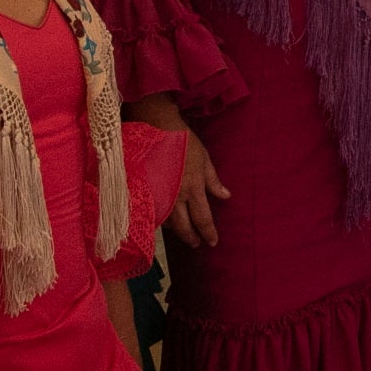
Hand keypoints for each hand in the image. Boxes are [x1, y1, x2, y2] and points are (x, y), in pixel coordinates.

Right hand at [164, 125, 227, 247]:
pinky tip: (163, 220)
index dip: (208, 233)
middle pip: (183, 226)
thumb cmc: (183, 140)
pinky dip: (160, 219)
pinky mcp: (144, 190)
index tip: (212, 243)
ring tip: (181, 232)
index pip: (203, 218)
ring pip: (167, 222)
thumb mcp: (204, 159)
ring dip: (175, 230)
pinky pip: (152, 212)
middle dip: (191, 238)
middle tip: (196, 244)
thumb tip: (226, 196)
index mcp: (193, 188)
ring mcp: (158, 194)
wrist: (156, 126)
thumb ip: (213, 181)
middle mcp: (175, 196)